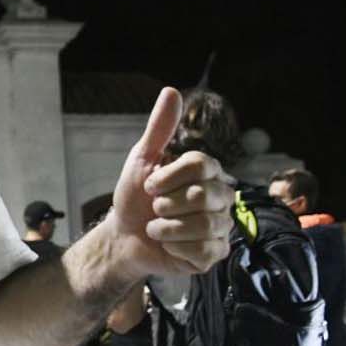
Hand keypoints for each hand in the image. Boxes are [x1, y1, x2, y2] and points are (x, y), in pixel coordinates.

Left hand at [108, 88, 233, 277]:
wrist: (124, 235)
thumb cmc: (135, 195)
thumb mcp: (142, 159)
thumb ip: (159, 128)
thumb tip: (171, 91)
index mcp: (208, 172)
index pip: (201, 165)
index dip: (169, 177)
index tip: (149, 185)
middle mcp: (222, 197)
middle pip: (203, 195)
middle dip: (166, 204)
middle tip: (154, 207)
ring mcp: (221, 226)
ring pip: (203, 224)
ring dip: (167, 227)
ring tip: (157, 227)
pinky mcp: (215, 253)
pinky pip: (202, 250)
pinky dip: (175, 247)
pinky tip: (168, 244)